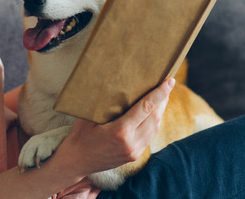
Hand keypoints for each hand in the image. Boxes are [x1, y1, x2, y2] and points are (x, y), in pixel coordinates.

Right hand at [56, 78, 174, 175]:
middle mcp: (131, 143)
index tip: (169, 81)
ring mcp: (134, 151)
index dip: (160, 93)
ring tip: (162, 96)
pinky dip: (154, 122)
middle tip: (167, 84)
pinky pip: (150, 136)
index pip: (146, 108)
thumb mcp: (88, 116)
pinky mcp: (134, 155)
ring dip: (160, 111)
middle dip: (163, 99)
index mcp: (120, 131)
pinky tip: (153, 113)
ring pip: (155, 128)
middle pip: (155, 117)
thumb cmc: (79, 136)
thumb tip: (117, 83)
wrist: (75, 162)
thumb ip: (105, 104)